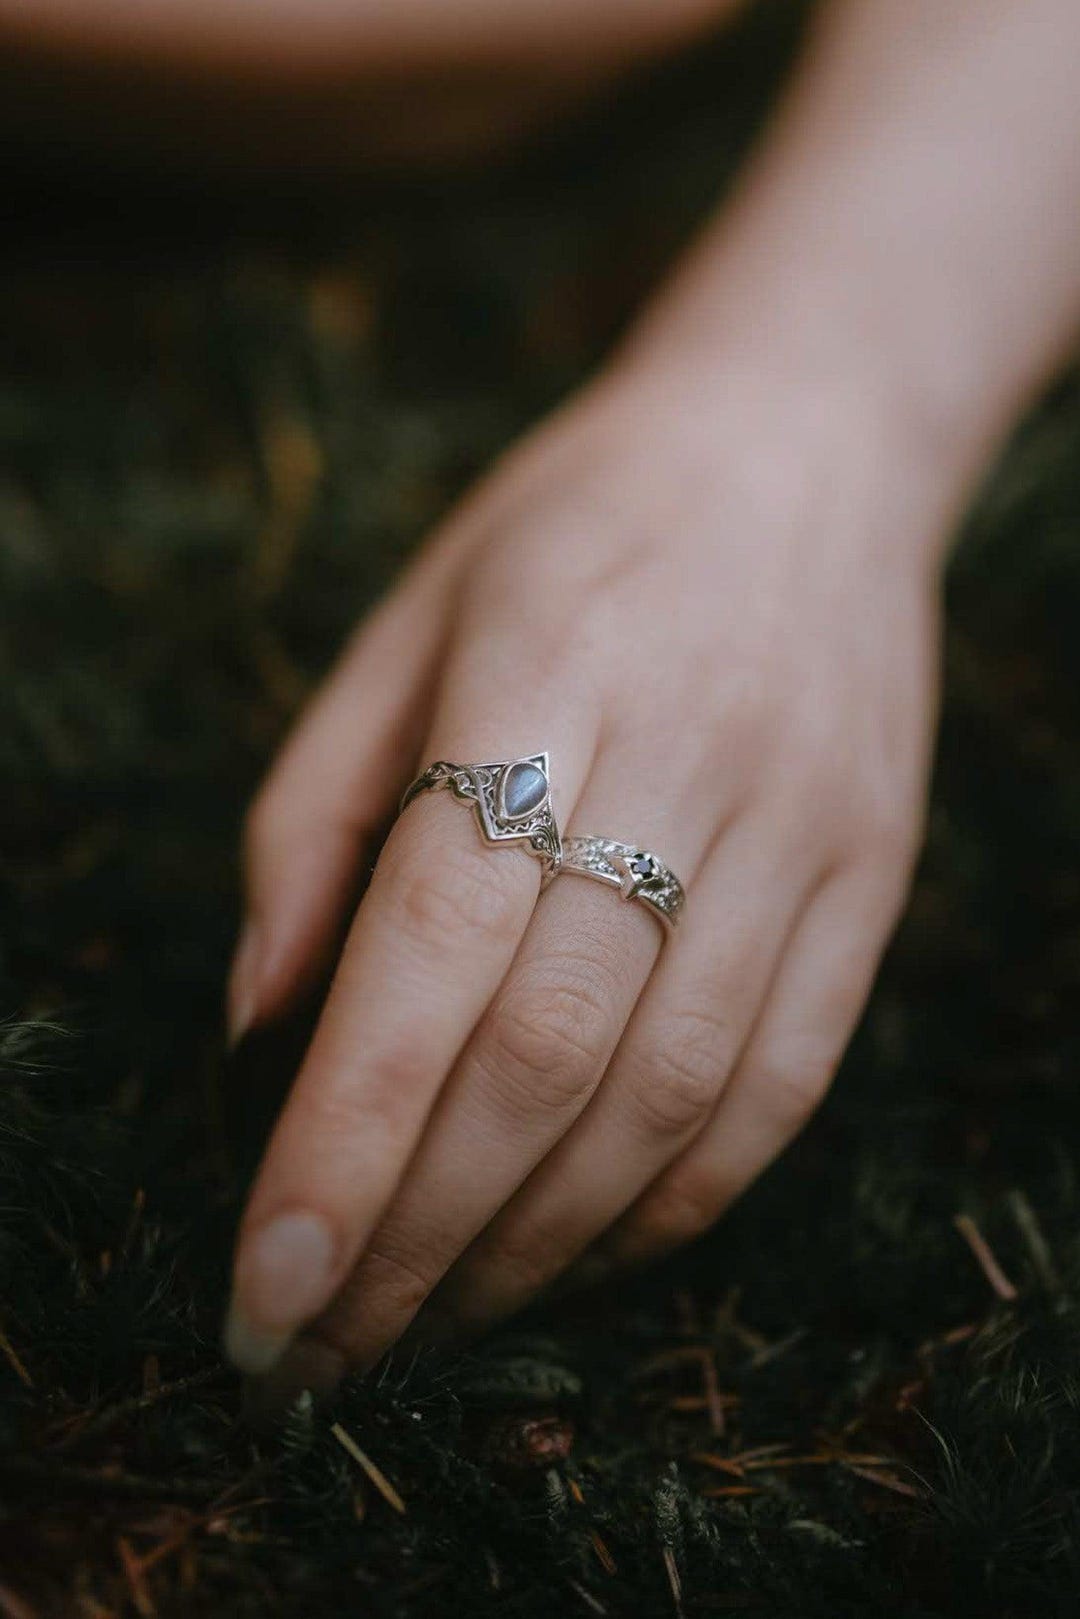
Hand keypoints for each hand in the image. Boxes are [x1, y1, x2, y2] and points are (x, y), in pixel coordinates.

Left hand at [223, 364, 941, 1380]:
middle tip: (320, 1352)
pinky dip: (671, 1203)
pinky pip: (782, 1085)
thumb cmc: (573, 529)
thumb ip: (314, 817)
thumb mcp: (408, 618)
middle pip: (546, 1053)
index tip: (265, 1287)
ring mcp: (803, 826)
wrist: (805, 450)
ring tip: (423, 1324)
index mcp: (542, 667)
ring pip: (668, 1096)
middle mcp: (690, 754)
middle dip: (416, 1233)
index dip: (343, 1138)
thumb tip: (257, 1027)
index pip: (431, 949)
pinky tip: (576, 1256)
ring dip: (533, 1244)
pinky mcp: (873, 878)